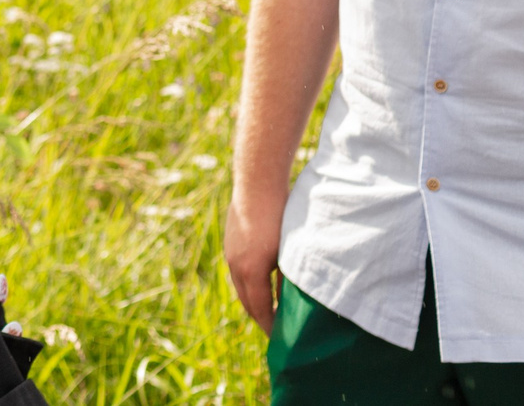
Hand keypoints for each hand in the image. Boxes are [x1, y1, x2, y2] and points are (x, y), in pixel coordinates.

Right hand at [224, 179, 289, 329]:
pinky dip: (248, 285)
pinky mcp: (230, 243)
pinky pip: (237, 273)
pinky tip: (260, 283)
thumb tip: (293, 302)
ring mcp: (230, 253)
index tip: (281, 340)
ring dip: (253, 301)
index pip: (260, 310)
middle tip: (276, 331)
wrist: (257, 183)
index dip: (270, 327)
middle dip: (260, 318)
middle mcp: (235, 265)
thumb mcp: (289, 252)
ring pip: (240, 287)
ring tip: (269, 310)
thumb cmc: (280, 216)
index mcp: (251, 271)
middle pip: (246, 302)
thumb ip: (288, 278)